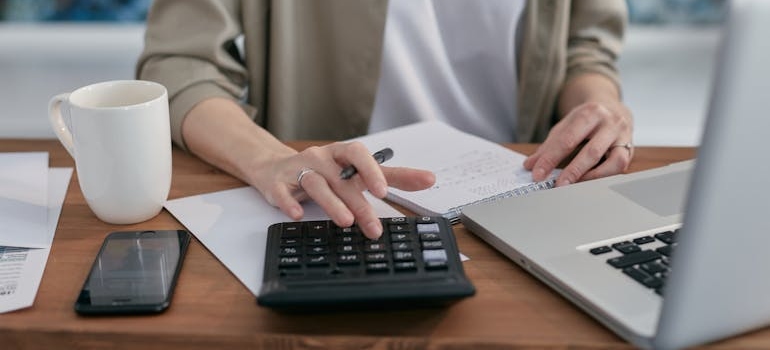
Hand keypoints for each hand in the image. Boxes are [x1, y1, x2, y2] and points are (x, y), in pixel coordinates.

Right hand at [251, 141, 435, 238]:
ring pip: (315, 183)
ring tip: (346, 221)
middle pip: (341, 179)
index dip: (371, 170)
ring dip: (331, 203)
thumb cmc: (325, 171)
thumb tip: (429, 179)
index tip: (384, 191)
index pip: (359, 155)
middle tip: (373, 227)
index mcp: (341, 154)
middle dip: (358, 203)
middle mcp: (321, 159)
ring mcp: (298, 170)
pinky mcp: (277, 184)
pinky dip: (289, 202)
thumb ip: (392, 176)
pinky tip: (297, 215)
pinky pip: (282, 192)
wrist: (275, 168)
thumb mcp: (357, 172)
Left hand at [524, 99, 632, 185]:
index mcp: (589, 112)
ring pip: (612, 161)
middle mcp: (609, 122)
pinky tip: (589, 181)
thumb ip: (548, 146)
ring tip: (573, 186)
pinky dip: (604, 176)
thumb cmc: (586, 120)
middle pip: (590, 151)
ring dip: (591, 177)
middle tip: (556, 185)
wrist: (612, 108)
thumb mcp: (565, 126)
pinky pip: (620, 166)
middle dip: (572, 171)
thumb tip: (530, 165)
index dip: (550, 159)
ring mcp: (623, 136)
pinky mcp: (630, 148)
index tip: (537, 174)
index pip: (567, 139)